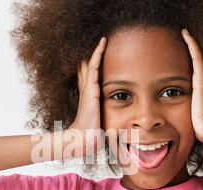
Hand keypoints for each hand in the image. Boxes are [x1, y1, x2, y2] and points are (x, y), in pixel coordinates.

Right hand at [69, 37, 107, 155]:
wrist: (85, 137)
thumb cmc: (93, 134)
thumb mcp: (101, 125)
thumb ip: (107, 122)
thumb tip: (117, 129)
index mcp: (88, 98)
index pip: (89, 78)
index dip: (91, 68)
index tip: (97, 58)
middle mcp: (87, 90)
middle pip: (87, 68)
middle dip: (91, 57)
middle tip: (99, 43)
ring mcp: (88, 87)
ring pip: (91, 64)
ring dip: (97, 51)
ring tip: (103, 39)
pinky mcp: (91, 87)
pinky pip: (95, 65)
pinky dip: (98, 53)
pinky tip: (103, 43)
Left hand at [181, 29, 202, 144]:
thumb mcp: (198, 110)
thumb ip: (195, 104)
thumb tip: (190, 109)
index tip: (196, 44)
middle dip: (202, 43)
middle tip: (192, 32)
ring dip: (196, 39)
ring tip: (187, 30)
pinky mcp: (202, 78)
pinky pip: (197, 55)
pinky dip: (192, 43)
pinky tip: (186, 33)